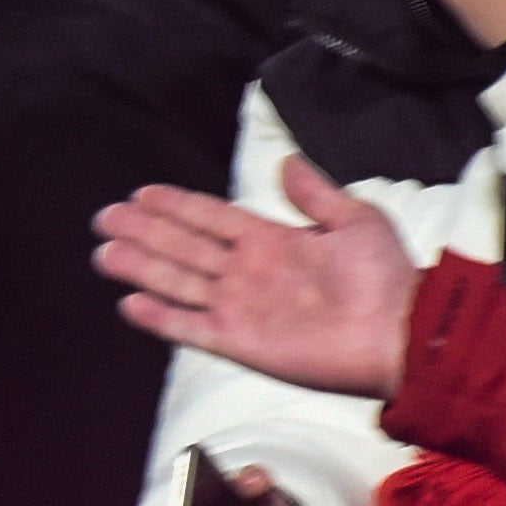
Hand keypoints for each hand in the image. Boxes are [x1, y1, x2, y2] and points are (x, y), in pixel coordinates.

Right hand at [98, 159, 421, 399]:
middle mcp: (248, 272)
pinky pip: (192, 327)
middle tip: (106, 217)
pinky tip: (131, 303)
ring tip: (104, 253)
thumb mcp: (355, 220)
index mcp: (271, 240)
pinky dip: (160, 317)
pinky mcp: (241, 342)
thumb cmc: (385, 277)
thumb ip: (315, 193)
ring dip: (141, 267)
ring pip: (178, 282)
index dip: (177, 206)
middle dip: (144, 232)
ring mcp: (241, 308)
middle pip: (183, 246)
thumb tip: (284, 162)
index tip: (143, 193)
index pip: (212, 217)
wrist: (401, 333)